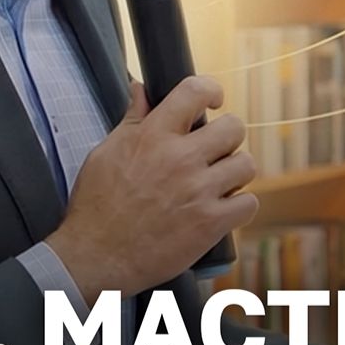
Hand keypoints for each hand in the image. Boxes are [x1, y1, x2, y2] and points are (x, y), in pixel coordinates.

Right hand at [45, 76, 255, 304]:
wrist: (95, 255)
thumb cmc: (96, 205)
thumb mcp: (106, 152)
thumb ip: (131, 119)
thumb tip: (141, 89)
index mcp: (153, 135)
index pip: (195, 91)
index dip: (211, 90)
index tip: (213, 101)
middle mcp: (180, 158)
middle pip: (233, 128)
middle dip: (227, 136)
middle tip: (215, 150)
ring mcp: (198, 191)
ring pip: (246, 164)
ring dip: (234, 172)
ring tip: (218, 182)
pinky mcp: (210, 224)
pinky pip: (249, 203)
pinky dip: (239, 206)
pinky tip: (222, 208)